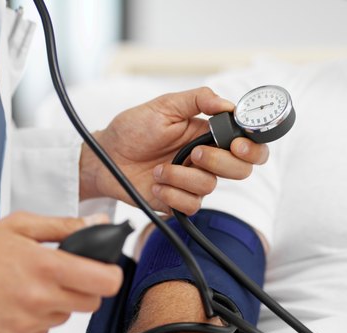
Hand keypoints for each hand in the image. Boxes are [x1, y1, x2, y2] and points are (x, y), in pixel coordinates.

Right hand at [0, 212, 121, 332]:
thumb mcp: (22, 225)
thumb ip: (65, 225)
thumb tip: (97, 223)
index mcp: (47, 267)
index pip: (104, 281)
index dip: (112, 275)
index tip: (108, 270)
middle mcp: (40, 298)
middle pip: (91, 302)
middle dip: (86, 287)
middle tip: (67, 274)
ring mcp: (29, 323)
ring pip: (68, 315)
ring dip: (61, 301)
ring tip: (36, 285)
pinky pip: (46, 329)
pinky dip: (41, 317)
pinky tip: (22, 302)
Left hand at [80, 87, 268, 214]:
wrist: (108, 157)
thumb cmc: (133, 129)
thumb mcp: (164, 106)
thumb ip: (198, 100)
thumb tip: (229, 104)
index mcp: (207, 136)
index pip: (247, 145)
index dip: (251, 148)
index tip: (237, 144)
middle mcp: (205, 160)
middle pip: (240, 170)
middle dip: (219, 162)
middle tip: (193, 153)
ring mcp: (192, 182)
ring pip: (210, 187)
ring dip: (181, 177)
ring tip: (159, 169)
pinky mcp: (179, 201)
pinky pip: (190, 205)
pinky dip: (171, 195)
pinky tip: (156, 185)